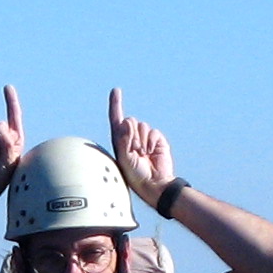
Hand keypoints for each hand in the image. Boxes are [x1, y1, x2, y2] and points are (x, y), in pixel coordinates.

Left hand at [107, 88, 175, 203]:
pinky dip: (151, 141)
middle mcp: (131, 137)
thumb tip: (126, 122)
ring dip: (141, 140)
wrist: (154, 182)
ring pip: (141, 126)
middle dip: (131, 134)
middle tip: (134, 151)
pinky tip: (151, 152)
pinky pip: (152, 131)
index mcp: (120, 141)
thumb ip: (123, 139)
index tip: (116, 90)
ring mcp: (144, 138)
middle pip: (130, 121)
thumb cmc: (135, 175)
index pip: (116, 119)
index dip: (116, 104)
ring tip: (142, 154)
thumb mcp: (124, 158)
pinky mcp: (156, 140)